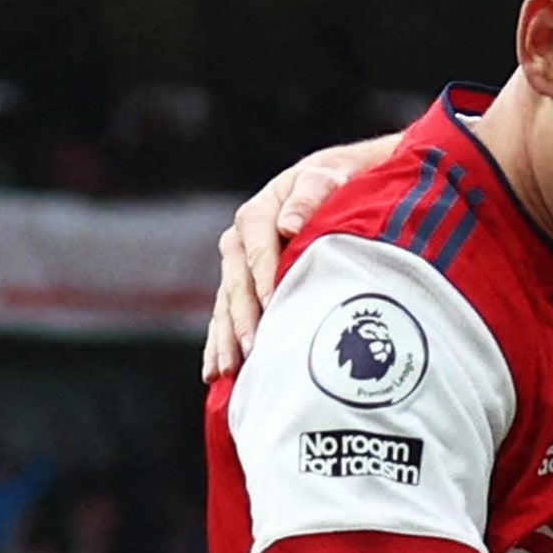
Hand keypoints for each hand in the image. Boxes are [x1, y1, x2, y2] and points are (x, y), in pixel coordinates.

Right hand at [201, 133, 402, 381]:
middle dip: (241, 320)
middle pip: (236, 285)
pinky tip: (215, 375)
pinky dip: (220, 345)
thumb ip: (311, 194)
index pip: (257, 250)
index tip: (271, 306)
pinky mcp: (243, 289)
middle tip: (250, 353)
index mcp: (258, 214)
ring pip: (226, 307)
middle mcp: (241, 242)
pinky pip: (226, 318)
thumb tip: (289, 225)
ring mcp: (239, 268)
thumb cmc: (337, 183)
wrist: (337, 186)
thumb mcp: (327, 177)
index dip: (262, 278)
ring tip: (225, 373)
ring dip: (225, 340)